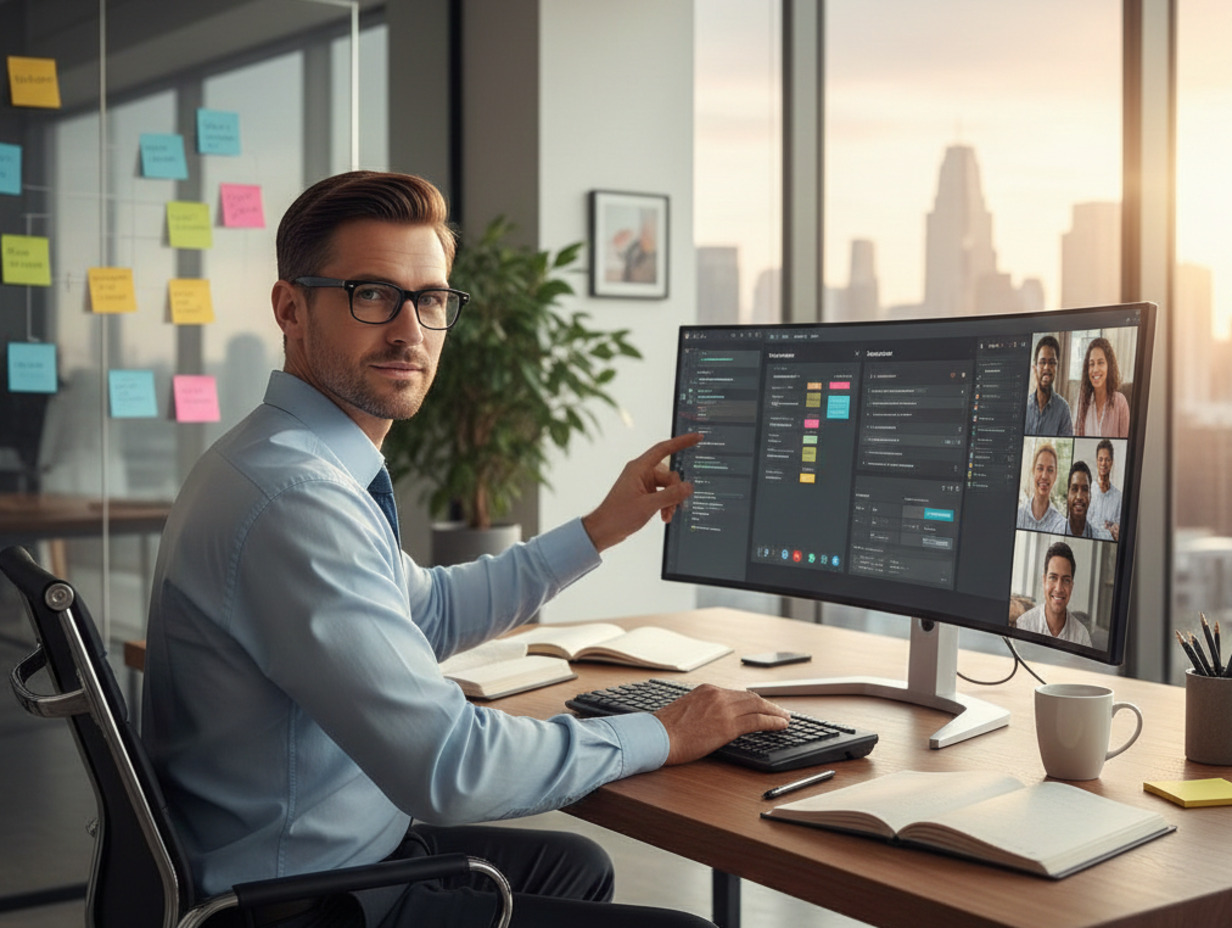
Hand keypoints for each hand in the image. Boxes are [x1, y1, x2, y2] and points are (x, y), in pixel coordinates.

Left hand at [581, 433, 702, 552]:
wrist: (604, 530)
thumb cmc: (618, 515)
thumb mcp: (648, 505)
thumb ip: (671, 495)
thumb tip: (689, 487)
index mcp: (639, 468)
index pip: (664, 449)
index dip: (682, 442)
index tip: (697, 437)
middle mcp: (641, 473)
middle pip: (669, 474)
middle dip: (675, 491)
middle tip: (675, 507)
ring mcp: (642, 483)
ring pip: (667, 487)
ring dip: (670, 501)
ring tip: (667, 515)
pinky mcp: (643, 494)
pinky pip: (662, 494)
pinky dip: (665, 505)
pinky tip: (664, 516)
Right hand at [653, 684, 790, 765]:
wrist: (658, 736)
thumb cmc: (665, 729)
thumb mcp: (686, 711)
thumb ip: (702, 710)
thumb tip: (711, 719)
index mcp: (706, 690)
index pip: (736, 694)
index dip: (753, 701)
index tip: (761, 706)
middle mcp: (717, 695)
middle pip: (750, 698)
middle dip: (767, 705)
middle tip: (779, 711)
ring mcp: (723, 709)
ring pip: (758, 707)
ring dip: (774, 712)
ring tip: (785, 718)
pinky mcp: (728, 725)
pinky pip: (757, 721)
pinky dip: (772, 722)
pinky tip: (781, 725)